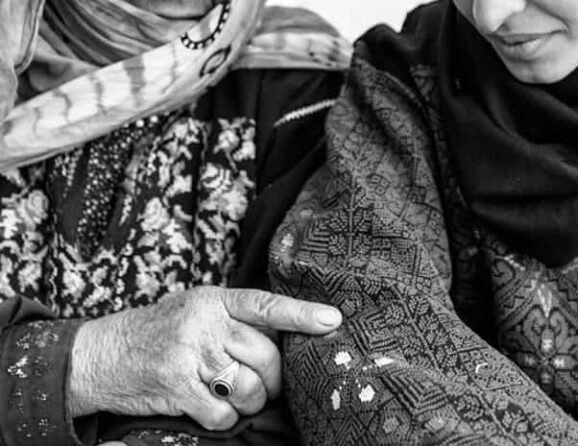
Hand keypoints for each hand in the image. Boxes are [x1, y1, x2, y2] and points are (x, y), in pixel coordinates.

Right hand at [69, 286, 341, 429]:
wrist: (105, 352)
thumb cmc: (162, 330)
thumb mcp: (198, 308)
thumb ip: (235, 319)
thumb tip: (282, 341)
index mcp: (216, 299)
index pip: (267, 305)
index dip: (301, 314)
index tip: (333, 320)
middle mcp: (206, 322)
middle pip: (265, 356)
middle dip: (274, 379)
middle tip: (267, 387)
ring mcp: (190, 353)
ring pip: (248, 387)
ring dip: (250, 402)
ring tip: (235, 396)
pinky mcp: (176, 385)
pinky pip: (222, 413)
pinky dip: (224, 418)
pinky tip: (211, 408)